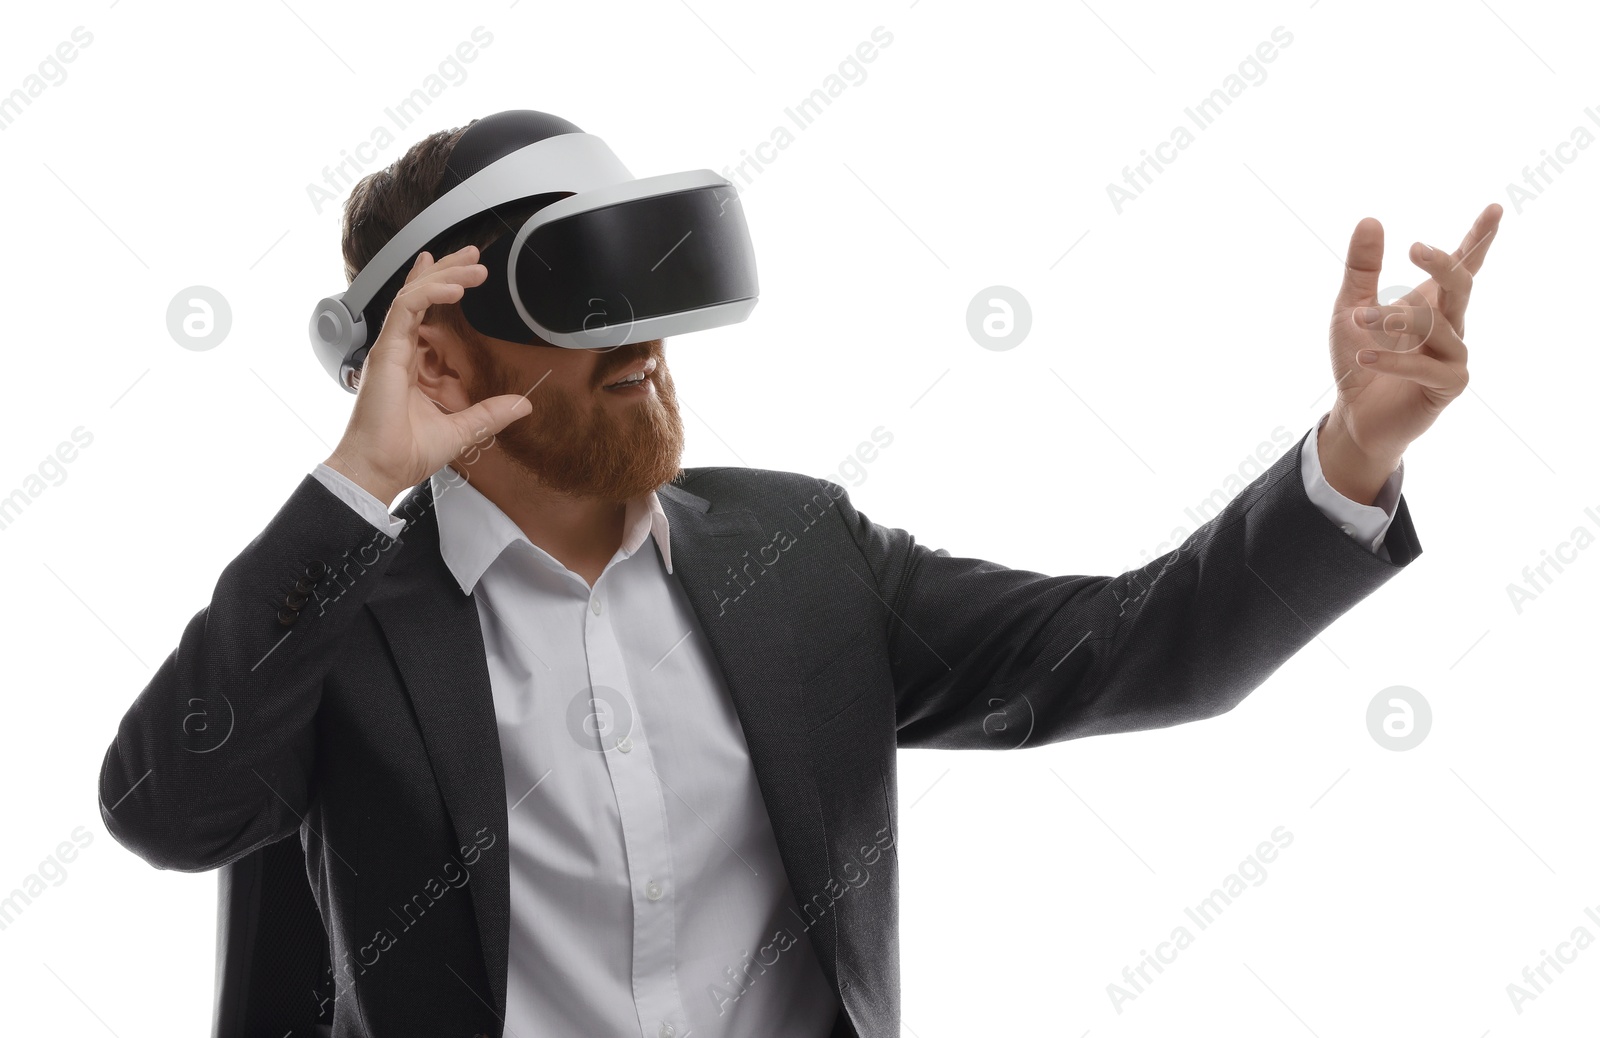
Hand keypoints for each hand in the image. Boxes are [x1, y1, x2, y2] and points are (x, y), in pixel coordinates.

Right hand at [323, 246, 532, 501]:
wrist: (378, 470)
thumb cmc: (404, 453)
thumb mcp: (461, 430)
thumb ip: (490, 414)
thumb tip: (522, 404)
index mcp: (412, 364)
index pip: (425, 312)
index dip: (441, 286)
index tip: (464, 273)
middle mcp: (399, 351)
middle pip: (420, 295)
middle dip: (447, 270)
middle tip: (474, 256)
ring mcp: (390, 348)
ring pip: (414, 294)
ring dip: (445, 275)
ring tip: (474, 267)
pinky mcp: (385, 352)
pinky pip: (406, 309)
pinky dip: (429, 293)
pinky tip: (453, 288)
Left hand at [1320, 203, 1502, 501]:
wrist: (1355, 415)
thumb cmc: (1359, 358)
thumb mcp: (1350, 309)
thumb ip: (1362, 269)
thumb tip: (1371, 220)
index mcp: (1433, 303)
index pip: (1464, 267)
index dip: (1480, 239)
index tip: (1496, 208)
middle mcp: (1450, 326)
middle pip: (1460, 287)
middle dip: (1443, 264)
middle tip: (1415, 248)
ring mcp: (1453, 356)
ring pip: (1436, 326)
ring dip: (1396, 319)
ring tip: (1361, 318)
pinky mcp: (1447, 385)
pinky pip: (1424, 366)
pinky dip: (1393, 360)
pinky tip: (1364, 355)